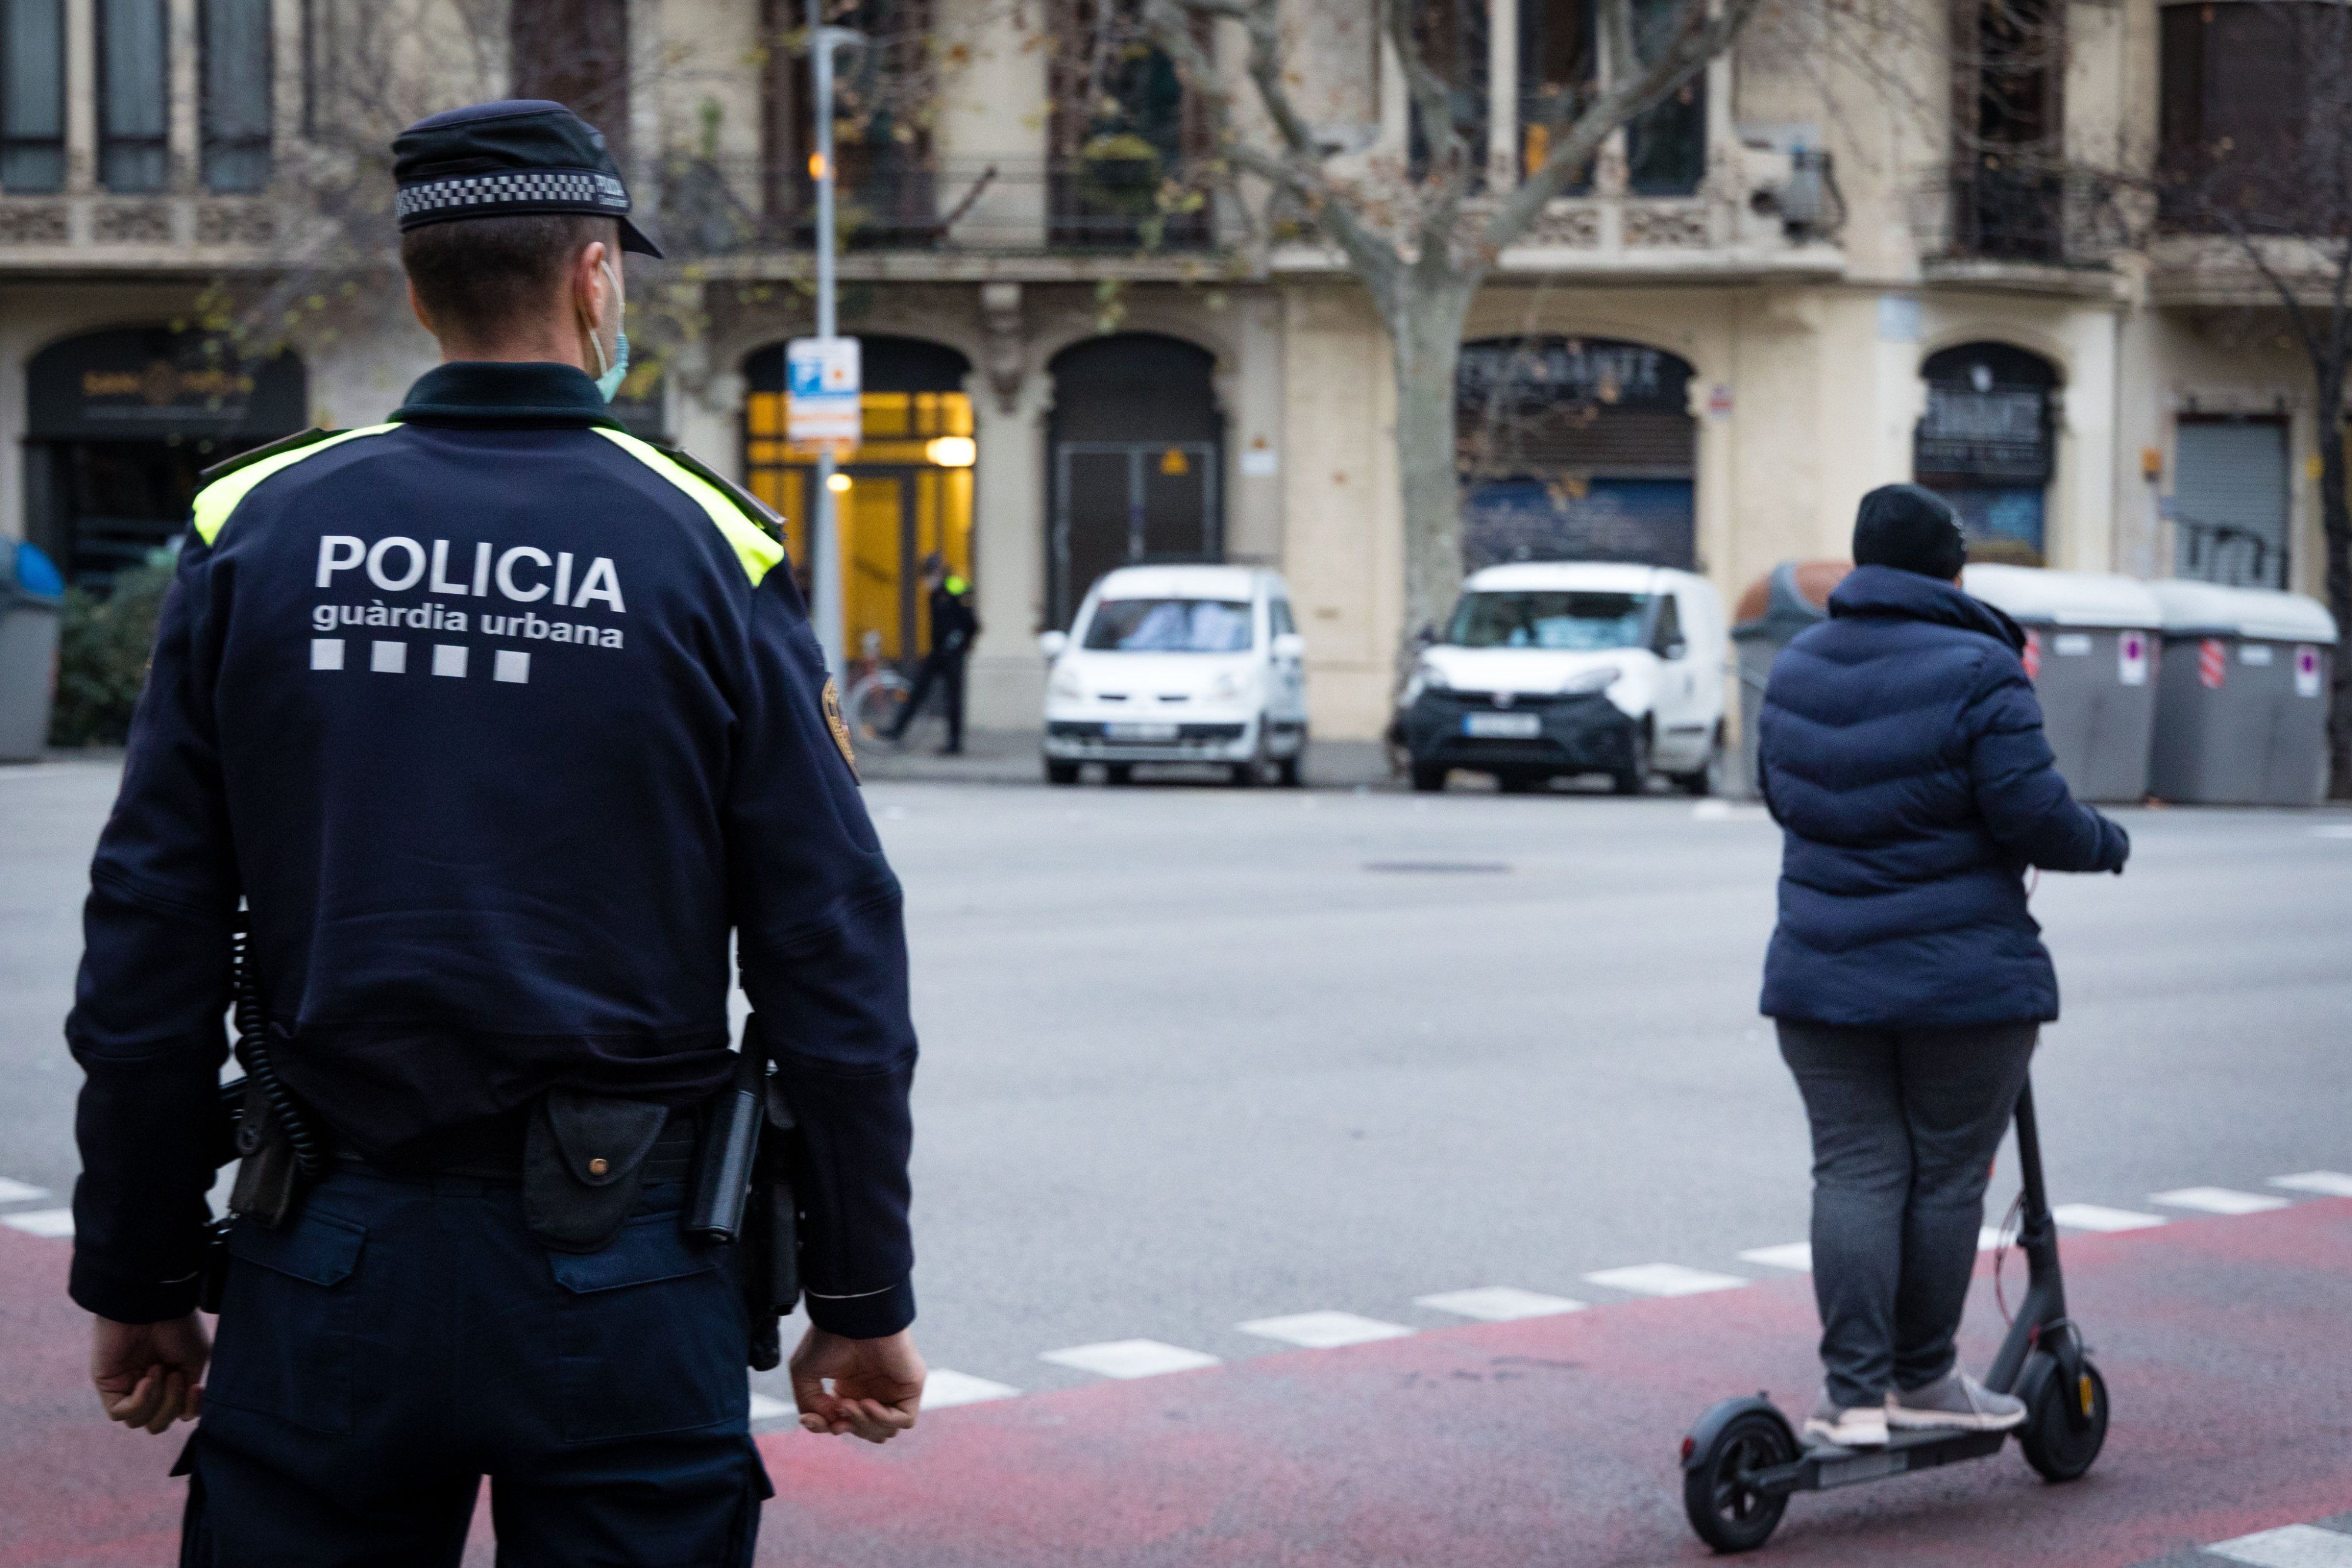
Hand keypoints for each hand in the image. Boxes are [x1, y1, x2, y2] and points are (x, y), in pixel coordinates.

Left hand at [92, 1313, 209, 1433]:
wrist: (153, 1305)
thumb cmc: (178, 1327)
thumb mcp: (195, 1361)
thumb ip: (188, 1393)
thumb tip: (182, 1417)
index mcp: (169, 1381)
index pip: (177, 1415)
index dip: (190, 1410)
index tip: (197, 1388)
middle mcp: (147, 1388)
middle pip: (158, 1424)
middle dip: (171, 1406)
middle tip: (175, 1376)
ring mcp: (126, 1388)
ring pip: (140, 1422)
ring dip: (158, 1400)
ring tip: (160, 1370)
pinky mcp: (108, 1386)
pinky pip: (120, 1413)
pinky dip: (139, 1401)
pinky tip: (146, 1379)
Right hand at [788, 1326, 922, 1442]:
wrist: (852, 1317)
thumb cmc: (828, 1338)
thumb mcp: (804, 1374)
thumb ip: (809, 1404)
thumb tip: (830, 1423)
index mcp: (850, 1388)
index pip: (843, 1424)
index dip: (826, 1427)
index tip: (811, 1419)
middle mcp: (873, 1390)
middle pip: (865, 1432)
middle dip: (848, 1428)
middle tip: (838, 1411)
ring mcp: (894, 1389)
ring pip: (885, 1431)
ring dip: (863, 1425)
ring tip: (850, 1403)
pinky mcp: (911, 1386)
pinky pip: (905, 1419)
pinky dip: (883, 1419)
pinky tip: (866, 1402)